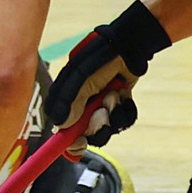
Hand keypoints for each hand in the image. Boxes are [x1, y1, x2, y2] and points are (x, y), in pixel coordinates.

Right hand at [43, 0, 171, 143]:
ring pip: (107, 128)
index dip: (67, 141)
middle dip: (97, 125)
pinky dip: (125, 111)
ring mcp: (100, 105)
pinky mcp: (118, 105)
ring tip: (114, 96)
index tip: (77, 147)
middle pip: (86, 133)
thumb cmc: (102, 58)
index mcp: (67, 98)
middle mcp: (82, 104)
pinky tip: (124, 95)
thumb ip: (71, 102)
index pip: (61, 127)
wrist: (130, 46)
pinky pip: (122, 121)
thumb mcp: (82, 78)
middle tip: (102, 113)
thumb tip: (62, 126)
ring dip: (113, 115)